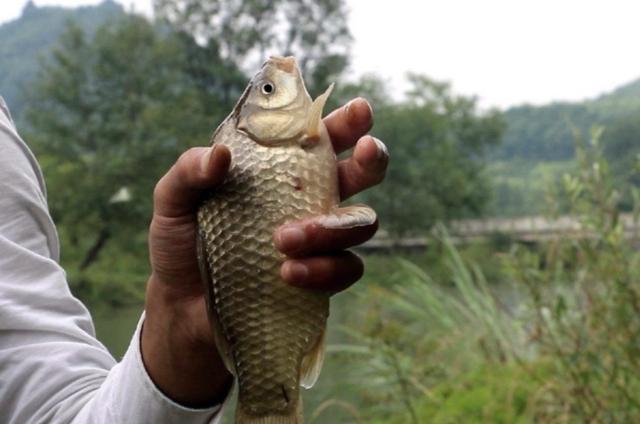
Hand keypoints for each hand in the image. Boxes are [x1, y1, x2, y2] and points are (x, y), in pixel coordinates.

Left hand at [141, 98, 387, 407]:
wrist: (181, 306)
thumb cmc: (181, 243)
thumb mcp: (173, 202)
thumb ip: (189, 172)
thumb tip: (221, 155)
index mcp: (279, 170)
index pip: (320, 137)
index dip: (346, 122)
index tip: (357, 110)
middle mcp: (307, 199)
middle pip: (361, 172)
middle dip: (373, 159)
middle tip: (365, 151)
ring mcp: (319, 240)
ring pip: (362, 222)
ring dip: (331, 227)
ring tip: (283, 241)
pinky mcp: (320, 278)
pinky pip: (347, 268)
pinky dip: (323, 270)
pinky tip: (287, 274)